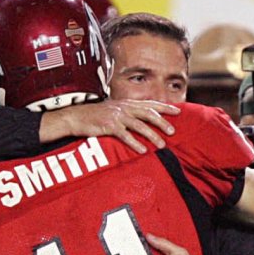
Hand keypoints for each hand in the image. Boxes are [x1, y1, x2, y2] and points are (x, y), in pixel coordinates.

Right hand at [38, 100, 180, 153]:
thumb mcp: (114, 112)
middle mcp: (124, 107)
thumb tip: (144, 122)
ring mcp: (116, 116)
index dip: (164, 107)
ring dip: (152, 135)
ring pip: (139, 124)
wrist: (75, 117)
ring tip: (162, 145)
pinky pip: (124, 135)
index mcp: (126, 103)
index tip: (178, 111)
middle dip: (162, 121)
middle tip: (173, 131)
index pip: (149, 103)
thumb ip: (129, 115)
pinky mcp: (108, 126)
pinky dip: (134, 143)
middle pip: (148, 112)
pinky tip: (143, 151)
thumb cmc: (96, 117)